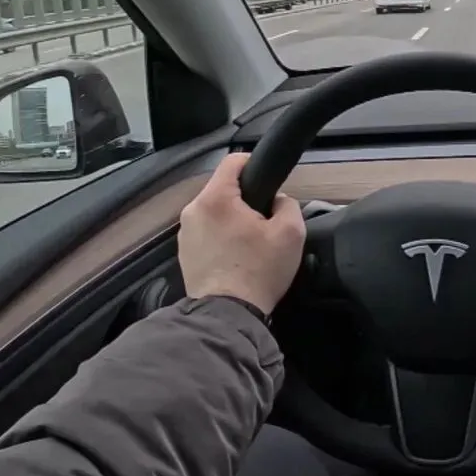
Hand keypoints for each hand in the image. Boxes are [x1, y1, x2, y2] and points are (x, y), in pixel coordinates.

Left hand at [178, 152, 305, 315]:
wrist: (227, 315)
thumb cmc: (259, 271)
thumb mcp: (292, 233)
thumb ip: (288, 204)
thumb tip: (277, 201)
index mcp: (216, 198)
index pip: (233, 161)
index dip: (254, 163)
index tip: (269, 180)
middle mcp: (193, 210)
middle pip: (223, 189)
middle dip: (245, 199)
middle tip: (265, 222)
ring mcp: (184, 233)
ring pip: (214, 212)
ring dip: (232, 219)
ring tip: (251, 243)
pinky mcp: (183, 253)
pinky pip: (206, 233)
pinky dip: (221, 237)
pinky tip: (236, 257)